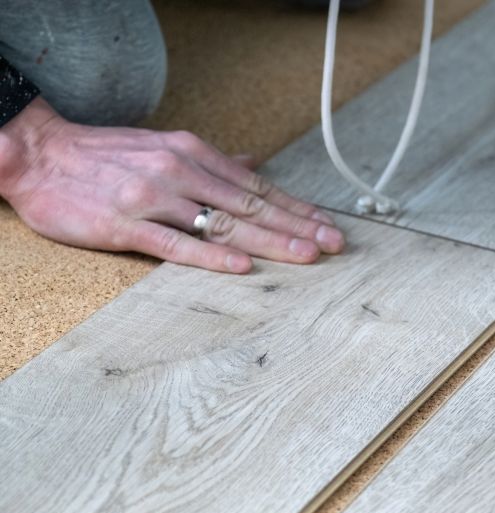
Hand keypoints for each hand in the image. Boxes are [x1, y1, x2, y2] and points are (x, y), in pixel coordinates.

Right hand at [0, 98, 343, 272]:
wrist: (40, 154)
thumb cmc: (105, 155)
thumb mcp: (163, 145)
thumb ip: (211, 160)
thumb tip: (252, 162)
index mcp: (192, 154)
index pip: (256, 186)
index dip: (294, 207)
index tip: (326, 223)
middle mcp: (181, 172)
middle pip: (251, 205)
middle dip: (298, 225)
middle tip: (334, 244)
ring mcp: (154, 199)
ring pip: (224, 222)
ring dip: (270, 240)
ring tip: (306, 255)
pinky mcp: (125, 225)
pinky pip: (176, 243)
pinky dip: (212, 254)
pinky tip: (243, 265)